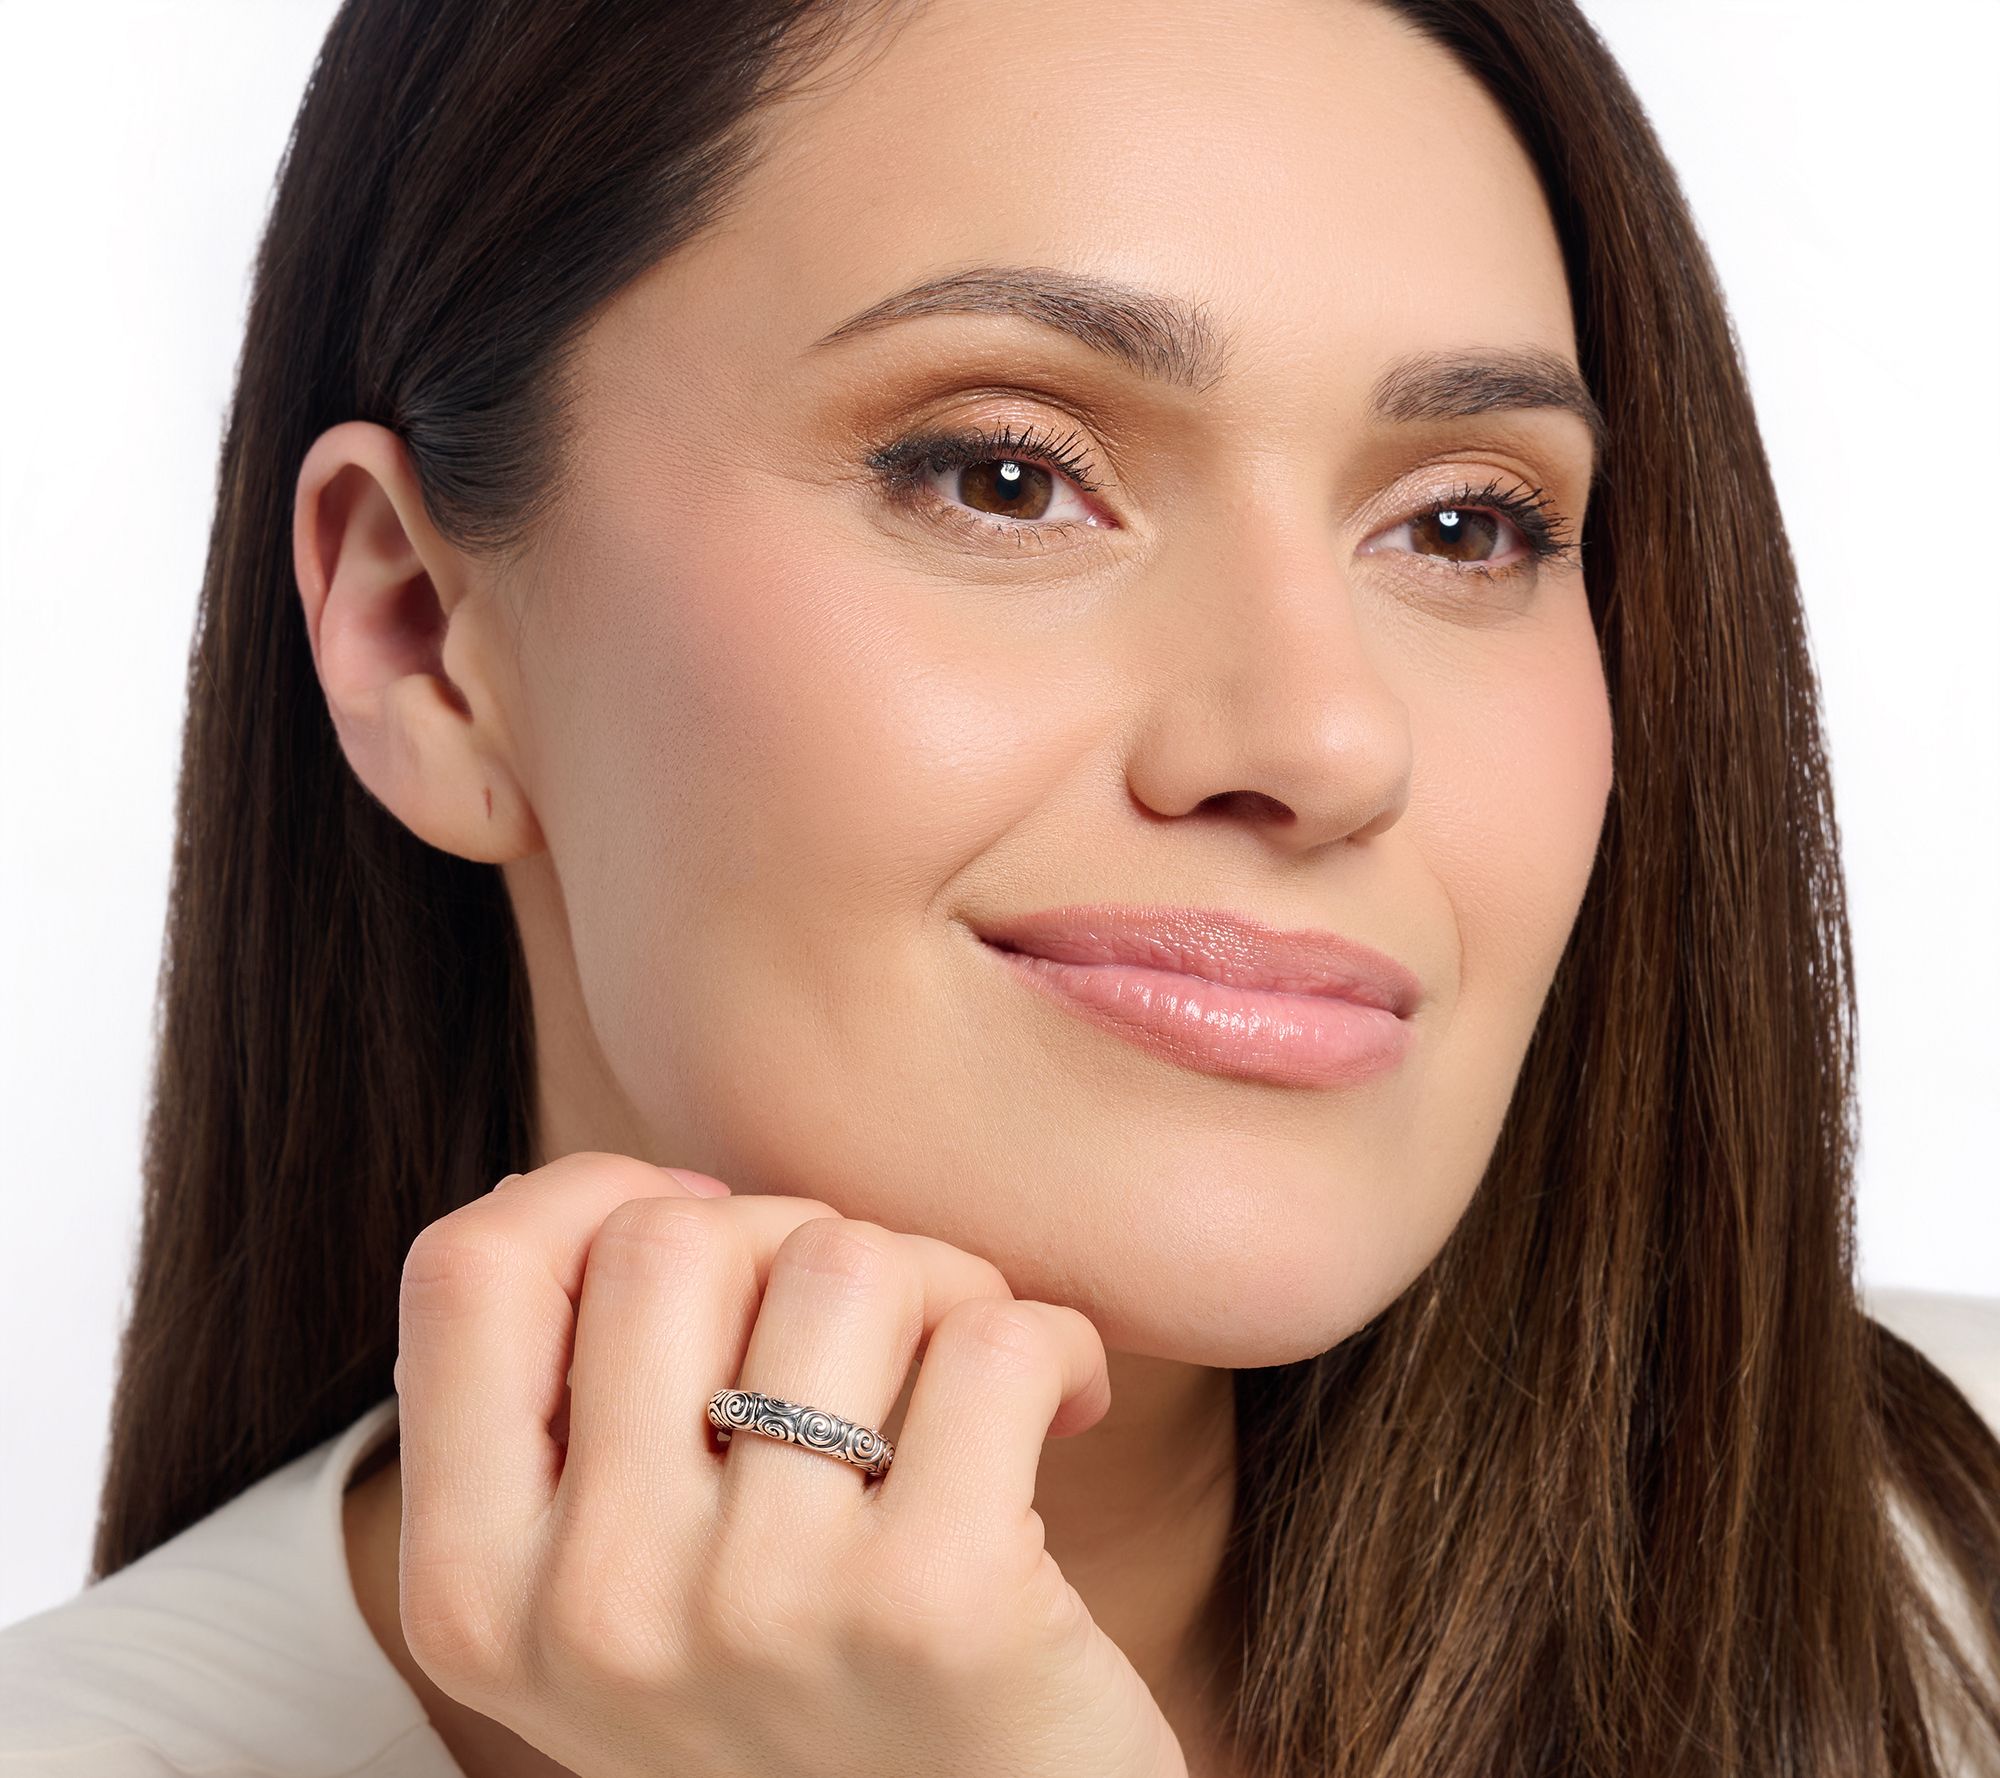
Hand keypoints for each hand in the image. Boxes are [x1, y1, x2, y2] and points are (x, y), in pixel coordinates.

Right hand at [392, 1151, 1189, 1777]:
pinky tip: (1064, 1417)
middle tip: (868, 1338)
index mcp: (476, 1597)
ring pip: (842, 1260)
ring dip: (936, 1289)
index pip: (469, 1270)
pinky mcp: (937, 1603)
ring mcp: (760, 1609)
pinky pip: (995, 1338)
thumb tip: (626, 1191)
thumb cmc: (810, 1708)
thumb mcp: (623, 1600)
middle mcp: (590, 1610)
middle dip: (793, 1242)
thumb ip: (577, 1419)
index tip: (713, 1251)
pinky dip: (1056, 1346)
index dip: (595, 1200)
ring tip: (963, 1389)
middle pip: (668, 1237)